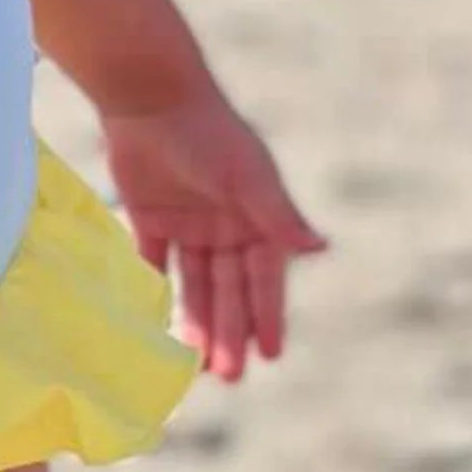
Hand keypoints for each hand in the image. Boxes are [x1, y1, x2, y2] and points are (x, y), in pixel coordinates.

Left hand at [102, 85, 326, 383]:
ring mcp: (188, 224)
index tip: (271, 356)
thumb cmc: (208, 134)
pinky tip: (154, 328)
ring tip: (195, 365)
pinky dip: (154, 294)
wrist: (151, 96)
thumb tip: (321, 249)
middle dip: (230, 331)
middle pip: (229, 290)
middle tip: (228, 375)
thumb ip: (279, 216)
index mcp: (256, 218)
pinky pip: (152, 264)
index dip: (267, 316)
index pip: (264, 278)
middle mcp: (226, 226)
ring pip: (194, 285)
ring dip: (196, 322)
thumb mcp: (248, 177)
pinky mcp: (149, 218)